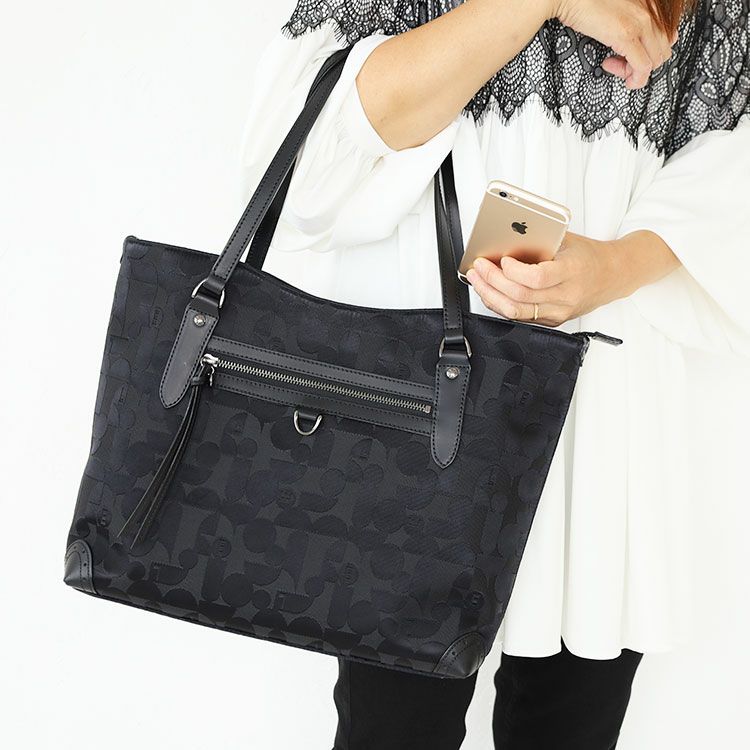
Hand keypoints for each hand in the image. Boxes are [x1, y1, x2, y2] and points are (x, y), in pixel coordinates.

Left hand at [464, 230, 680, 325]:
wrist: (614, 276)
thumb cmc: (588, 256)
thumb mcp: (567, 241)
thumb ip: (540, 242)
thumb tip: (505, 238)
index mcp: (572, 271)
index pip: (537, 278)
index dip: (514, 271)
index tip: (502, 260)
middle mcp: (566, 296)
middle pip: (520, 296)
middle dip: (493, 282)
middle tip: (479, 268)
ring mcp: (559, 312)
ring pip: (516, 312)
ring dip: (491, 296)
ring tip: (478, 281)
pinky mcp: (553, 321)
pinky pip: (521, 317)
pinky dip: (501, 305)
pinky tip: (491, 292)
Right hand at [549, 0, 677, 88]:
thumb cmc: (586, 3)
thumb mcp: (617, 11)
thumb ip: (630, 22)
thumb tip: (630, 41)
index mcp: (649, 6)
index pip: (667, 37)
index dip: (650, 53)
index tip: (632, 55)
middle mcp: (649, 14)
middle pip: (662, 52)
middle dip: (643, 66)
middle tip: (622, 64)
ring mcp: (640, 24)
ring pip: (654, 62)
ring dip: (635, 72)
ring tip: (615, 65)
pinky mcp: (626, 36)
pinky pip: (642, 67)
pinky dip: (633, 77)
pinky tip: (612, 68)